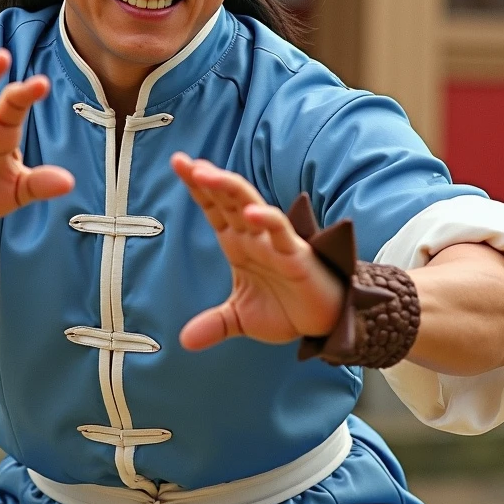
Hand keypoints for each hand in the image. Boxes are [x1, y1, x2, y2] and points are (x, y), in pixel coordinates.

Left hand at [170, 154, 344, 350]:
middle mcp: (253, 236)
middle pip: (227, 199)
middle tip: (185, 163)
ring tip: (205, 174)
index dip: (197, 187)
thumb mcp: (242, 320)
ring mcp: (274, 242)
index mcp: (238, 243)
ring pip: (249, 205)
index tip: (178, 163)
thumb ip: (215, 325)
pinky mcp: (296, 254)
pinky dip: (266, 219)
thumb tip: (185, 340)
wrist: (325, 324)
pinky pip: (280, 230)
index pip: (214, 208)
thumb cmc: (287, 309)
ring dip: (228, 188)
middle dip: (207, 179)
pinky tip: (250, 212)